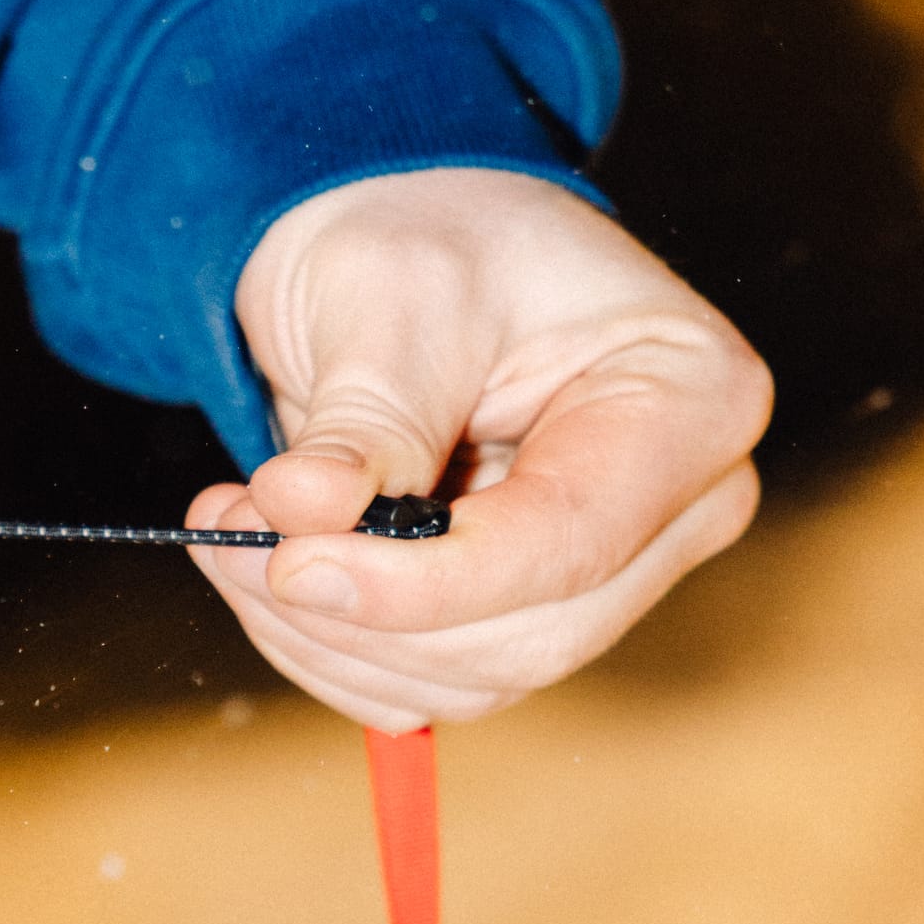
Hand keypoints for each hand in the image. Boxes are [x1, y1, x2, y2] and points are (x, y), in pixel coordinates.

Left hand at [187, 167, 771, 728]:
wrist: (408, 247)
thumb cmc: (431, 235)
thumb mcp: (394, 290)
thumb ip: (365, 416)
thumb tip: (304, 513)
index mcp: (692, 400)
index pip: (569, 543)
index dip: (426, 583)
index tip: (295, 564)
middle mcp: (677, 511)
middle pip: (526, 636)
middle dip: (362, 615)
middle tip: (231, 541)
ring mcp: (609, 581)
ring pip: (468, 679)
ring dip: (326, 637)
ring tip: (232, 536)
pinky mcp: (528, 624)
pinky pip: (427, 687)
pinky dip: (329, 652)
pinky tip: (267, 573)